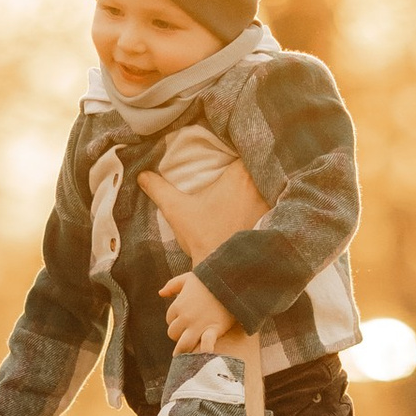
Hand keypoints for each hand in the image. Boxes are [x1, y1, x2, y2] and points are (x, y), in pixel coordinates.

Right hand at [136, 155, 262, 262]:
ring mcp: (270, 202)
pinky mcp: (272, 219)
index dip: (237, 146)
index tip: (227, 147)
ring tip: (243, 184)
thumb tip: (143, 175)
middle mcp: (261, 185)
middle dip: (246, 162)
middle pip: (257, 163)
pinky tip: (251, 201)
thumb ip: (159, 189)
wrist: (224, 270)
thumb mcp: (177, 211)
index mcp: (240, 175)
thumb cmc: (203, 238)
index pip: (245, 148)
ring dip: (256, 180)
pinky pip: (271, 199)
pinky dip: (263, 197)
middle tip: (232, 163)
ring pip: (265, 181)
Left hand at [160, 270, 237, 353]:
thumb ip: (172, 285)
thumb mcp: (187, 278)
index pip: (169, 320)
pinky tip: (204, 356)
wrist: (230, 280)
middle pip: (174, 334)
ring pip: (183, 344)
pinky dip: (205, 351)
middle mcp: (185, 318)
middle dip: (179, 334)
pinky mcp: (213, 330)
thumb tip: (161, 293)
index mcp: (177, 306)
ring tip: (187, 354)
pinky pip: (206, 345)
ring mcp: (198, 325)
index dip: (176, 321)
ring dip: (184, 348)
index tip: (184, 320)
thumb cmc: (208, 279)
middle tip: (188, 333)